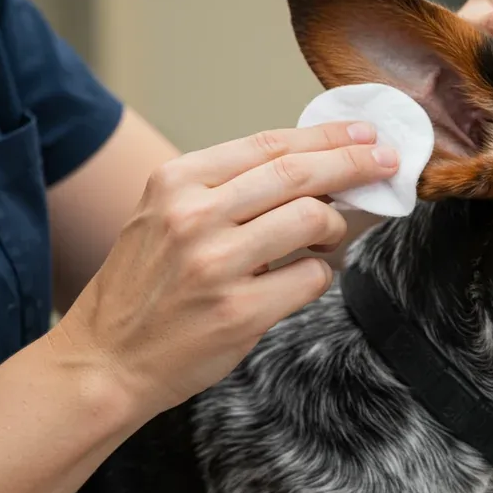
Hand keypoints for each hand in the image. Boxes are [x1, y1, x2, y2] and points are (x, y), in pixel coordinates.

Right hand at [54, 122, 398, 416]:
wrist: (105, 359)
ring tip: (330, 237)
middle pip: (300, 174)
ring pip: (313, 221)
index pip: (270, 144)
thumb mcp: (166, 216)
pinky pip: (311, 278)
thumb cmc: (144, 287)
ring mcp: (217, 264)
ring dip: (337, 227)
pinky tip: (305, 277)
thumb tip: (312, 171)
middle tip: (387, 162)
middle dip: (354, 163)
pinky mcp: (240, 311)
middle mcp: (194, 215)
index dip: (327, 136)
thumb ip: (227, 190)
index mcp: (177, 181)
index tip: (364, 133)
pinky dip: (321, 274)